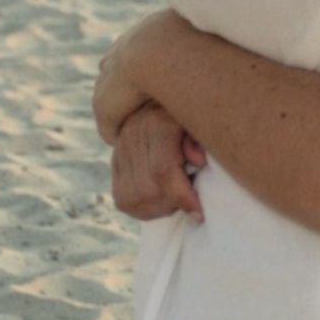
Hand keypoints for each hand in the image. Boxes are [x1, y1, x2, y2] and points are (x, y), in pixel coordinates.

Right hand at [110, 103, 203, 222]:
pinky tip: (162, 203)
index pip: (162, 170)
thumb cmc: (197, 121)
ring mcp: (120, 149)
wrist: (167, 105)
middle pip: (148, 190)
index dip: (181, 196)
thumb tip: (198, 160)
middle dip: (172, 204)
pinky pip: (124, 200)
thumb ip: (201, 142)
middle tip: (191, 203)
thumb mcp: (204, 127)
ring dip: (158, 208)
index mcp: (157, 121)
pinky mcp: (115, 163)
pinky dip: (144, 209)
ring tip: (177, 201)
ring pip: (133, 198)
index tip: (199, 213)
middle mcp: (133, 134)